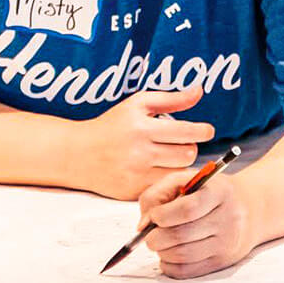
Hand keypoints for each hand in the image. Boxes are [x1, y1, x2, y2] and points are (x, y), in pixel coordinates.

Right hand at [77, 86, 214, 199]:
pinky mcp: (132, 192)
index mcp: (142, 128)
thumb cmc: (111, 125)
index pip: (187, 132)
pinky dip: (166, 178)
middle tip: (181, 143)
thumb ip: (172, 99)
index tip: (207, 130)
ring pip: (179, 173)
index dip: (203, 131)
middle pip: (187, 155)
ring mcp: (135, 175)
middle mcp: (139, 153)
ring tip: (170, 155)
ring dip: (180, 164)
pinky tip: (158, 169)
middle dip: (190, 147)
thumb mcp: (138, 104)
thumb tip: (199, 90)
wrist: (77, 154)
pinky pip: (164, 187)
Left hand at [138, 170, 256, 278]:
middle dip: (155, 237)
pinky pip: (186, 271)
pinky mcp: (223, 261)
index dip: (162, 216)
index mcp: (220, 192)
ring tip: (162, 242)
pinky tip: (170, 253)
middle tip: (151, 234)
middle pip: (181, 235)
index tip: (154, 216)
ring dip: (161, 251)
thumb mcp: (187, 180)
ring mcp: (227, 242)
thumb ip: (157, 195)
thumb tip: (142, 226)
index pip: (187, 209)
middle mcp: (228, 218)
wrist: (250, 208)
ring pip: (181, 255)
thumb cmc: (209, 192)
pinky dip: (168, 264)